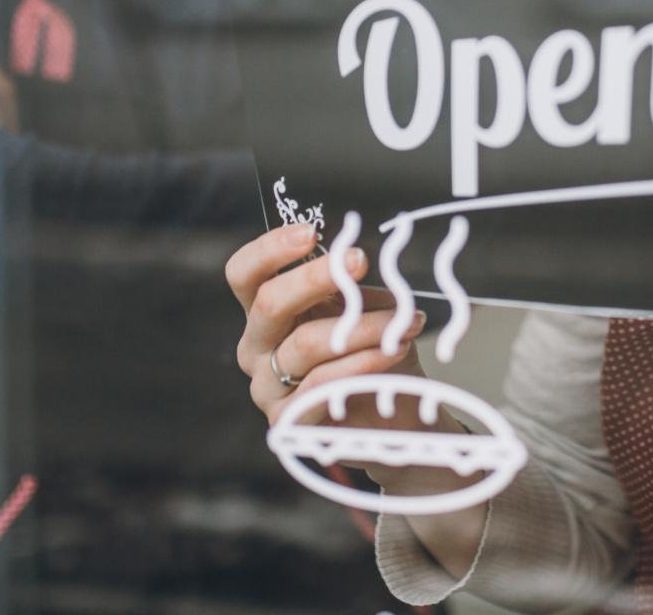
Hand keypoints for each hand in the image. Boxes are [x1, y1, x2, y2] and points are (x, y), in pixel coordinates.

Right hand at [226, 224, 448, 452]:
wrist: (392, 419)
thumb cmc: (371, 356)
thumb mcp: (362, 310)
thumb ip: (351, 287)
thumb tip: (355, 259)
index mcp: (267, 311)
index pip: (245, 274)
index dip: (270, 250)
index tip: (310, 232)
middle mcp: (256, 346)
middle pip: (269, 302)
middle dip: (316, 277)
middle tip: (360, 259)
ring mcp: (266, 386)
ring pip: (306, 342)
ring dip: (364, 325)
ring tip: (407, 320)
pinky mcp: (287, 420)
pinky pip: (322, 384)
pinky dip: (363, 363)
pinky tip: (394, 351)